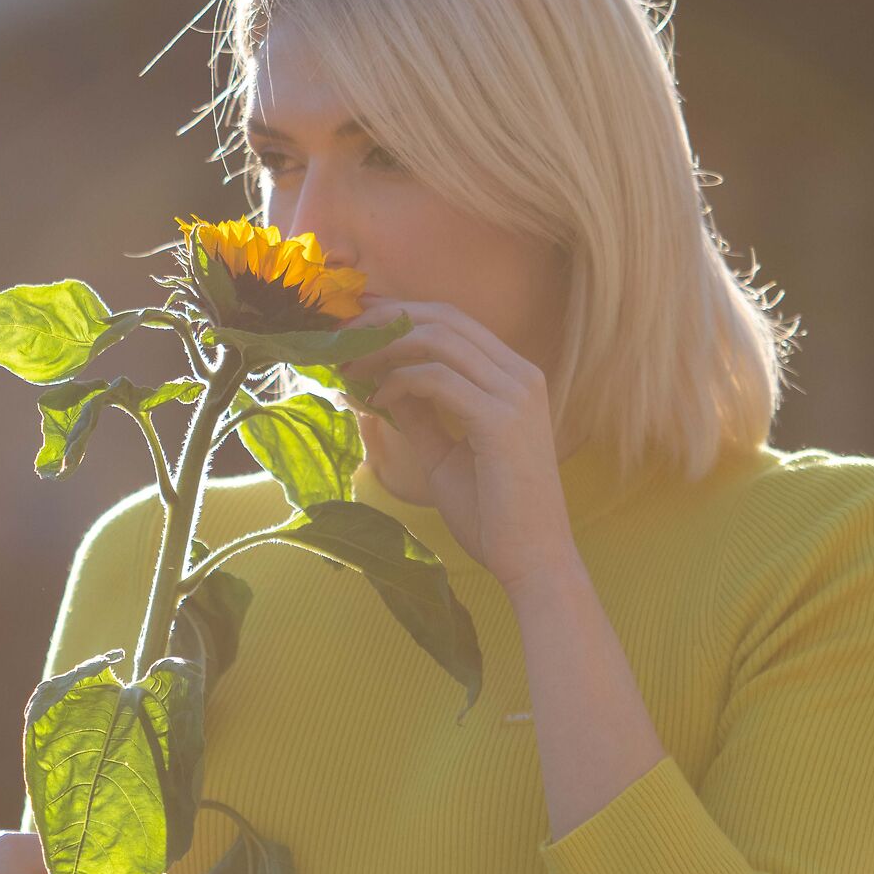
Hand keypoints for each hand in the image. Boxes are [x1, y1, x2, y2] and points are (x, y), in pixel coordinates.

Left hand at [336, 297, 577, 590]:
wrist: (532, 560)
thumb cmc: (492, 514)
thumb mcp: (445, 452)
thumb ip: (420, 413)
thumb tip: (384, 383)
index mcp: (514, 376)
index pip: (452, 320)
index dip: (400, 313)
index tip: (355, 325)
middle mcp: (521, 374)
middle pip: (443, 317)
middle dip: (385, 320)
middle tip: (342, 337)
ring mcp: (515, 393)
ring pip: (437, 339)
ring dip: (384, 348)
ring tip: (350, 368)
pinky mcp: (501, 419)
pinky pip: (436, 379)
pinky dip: (398, 382)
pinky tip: (378, 401)